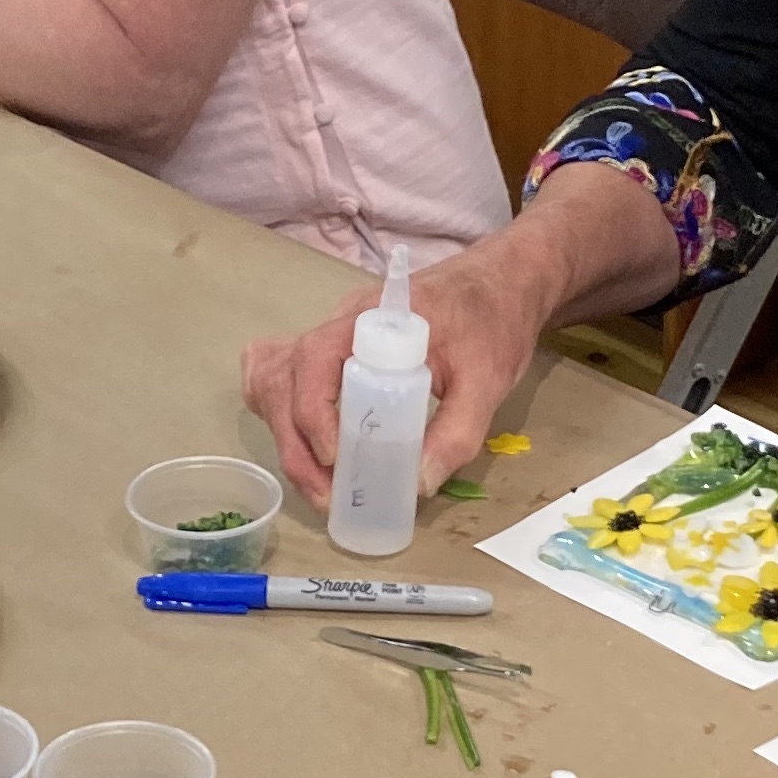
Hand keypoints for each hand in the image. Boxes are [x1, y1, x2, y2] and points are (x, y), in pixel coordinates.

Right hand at [242, 234, 552, 507]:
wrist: (501, 282)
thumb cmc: (493, 321)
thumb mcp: (487, 379)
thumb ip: (457, 431)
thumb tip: (416, 484)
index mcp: (371, 319)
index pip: (314, 358)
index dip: (313, 412)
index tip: (336, 457)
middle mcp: (339, 324)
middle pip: (282, 378)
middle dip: (295, 443)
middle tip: (326, 495)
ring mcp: (333, 336)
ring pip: (276, 381)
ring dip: (287, 435)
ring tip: (320, 483)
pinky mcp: (337, 352)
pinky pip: (287, 378)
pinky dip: (284, 414)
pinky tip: (310, 447)